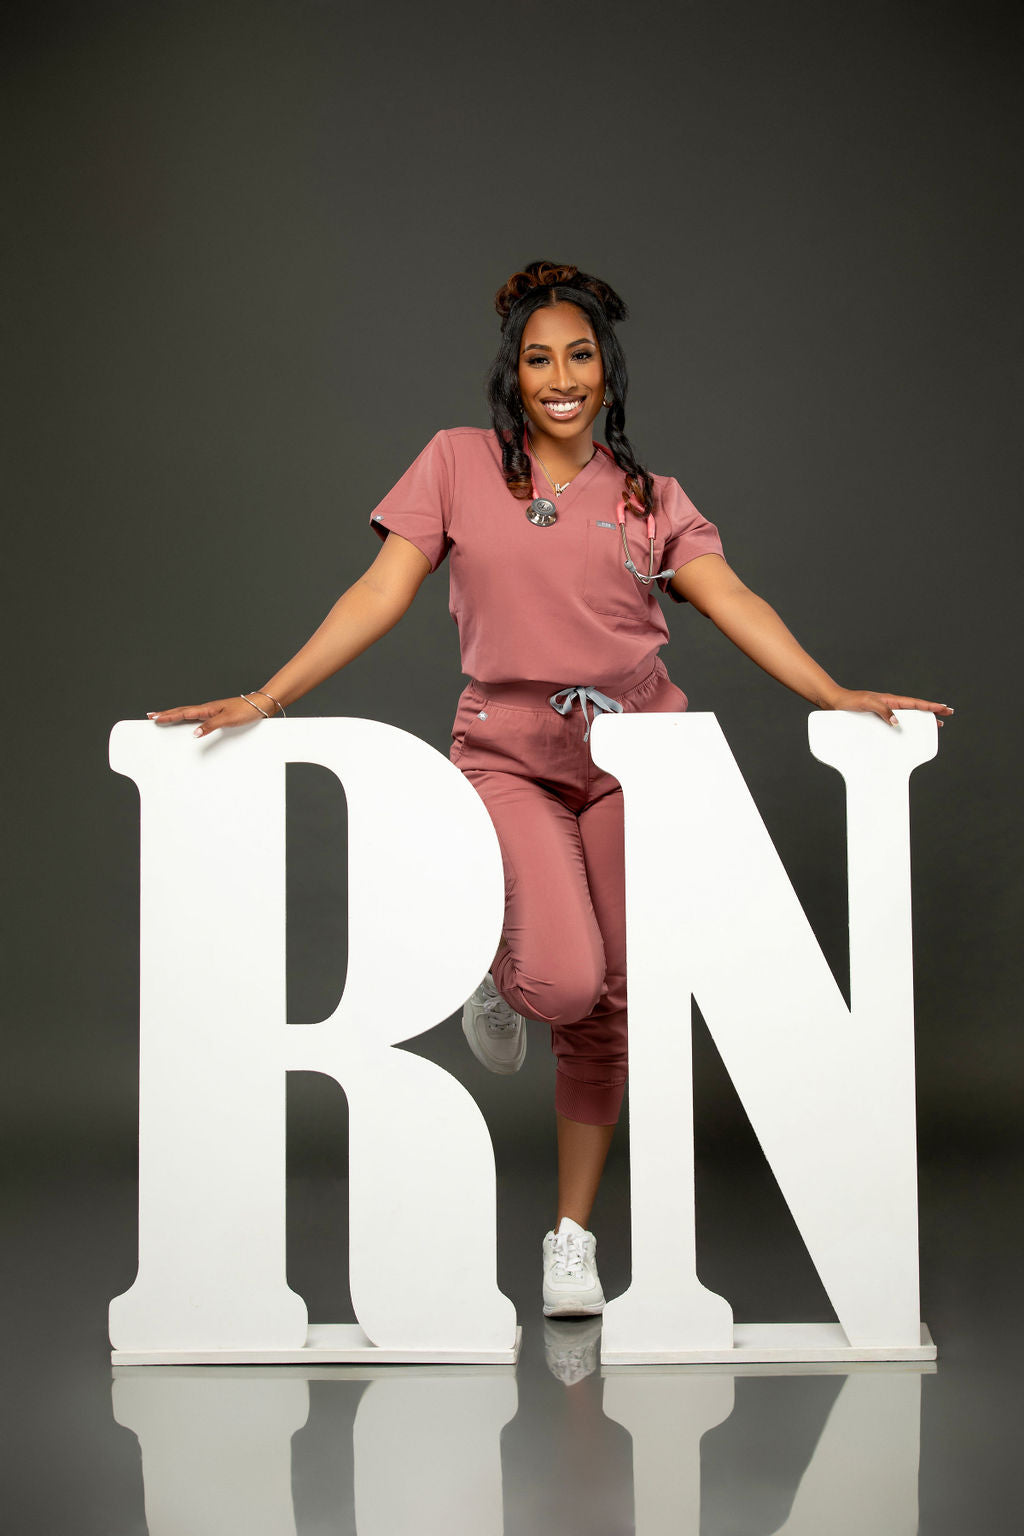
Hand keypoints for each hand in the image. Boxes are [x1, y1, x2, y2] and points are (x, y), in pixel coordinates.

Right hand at [147, 695, 273, 737]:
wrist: (259, 705)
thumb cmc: (246, 710)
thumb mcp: (227, 719)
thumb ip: (210, 726)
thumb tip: (194, 733)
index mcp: (206, 708)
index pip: (183, 712)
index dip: (168, 715)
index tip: (154, 718)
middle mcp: (207, 709)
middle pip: (181, 711)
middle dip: (165, 714)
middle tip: (151, 717)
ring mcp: (211, 711)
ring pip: (187, 713)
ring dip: (174, 715)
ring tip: (162, 718)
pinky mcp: (217, 715)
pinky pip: (196, 717)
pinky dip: (186, 718)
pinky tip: (185, 722)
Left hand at [826, 689, 953, 728]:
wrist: (834, 703)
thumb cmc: (849, 701)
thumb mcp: (867, 704)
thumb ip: (882, 711)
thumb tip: (897, 722)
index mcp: (890, 700)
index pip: (915, 703)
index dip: (931, 706)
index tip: (945, 709)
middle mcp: (890, 705)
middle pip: (916, 708)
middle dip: (932, 711)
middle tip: (947, 715)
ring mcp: (884, 711)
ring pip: (908, 716)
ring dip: (921, 719)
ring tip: (934, 725)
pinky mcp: (877, 719)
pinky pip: (896, 722)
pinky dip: (906, 726)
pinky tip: (907, 732)